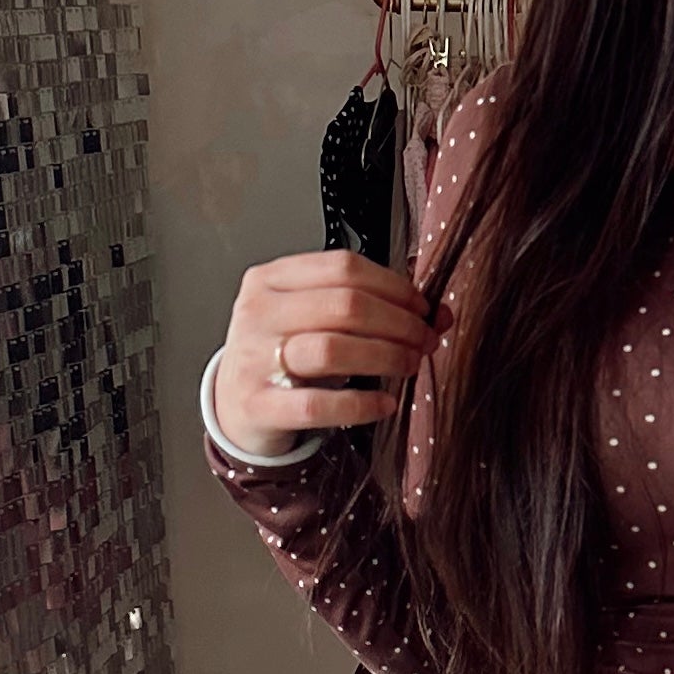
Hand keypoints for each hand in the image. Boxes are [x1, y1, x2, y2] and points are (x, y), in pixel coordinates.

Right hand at [212, 250, 444, 456]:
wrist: (234, 406)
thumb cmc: (282, 356)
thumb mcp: (315, 322)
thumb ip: (371, 309)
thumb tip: (439, 314)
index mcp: (271, 279)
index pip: (343, 267)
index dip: (393, 286)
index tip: (422, 307)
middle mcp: (259, 313)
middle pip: (344, 305)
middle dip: (398, 323)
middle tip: (424, 340)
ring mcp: (254, 358)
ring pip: (332, 349)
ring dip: (385, 357)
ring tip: (410, 365)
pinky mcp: (259, 405)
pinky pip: (318, 405)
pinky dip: (361, 404)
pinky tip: (386, 404)